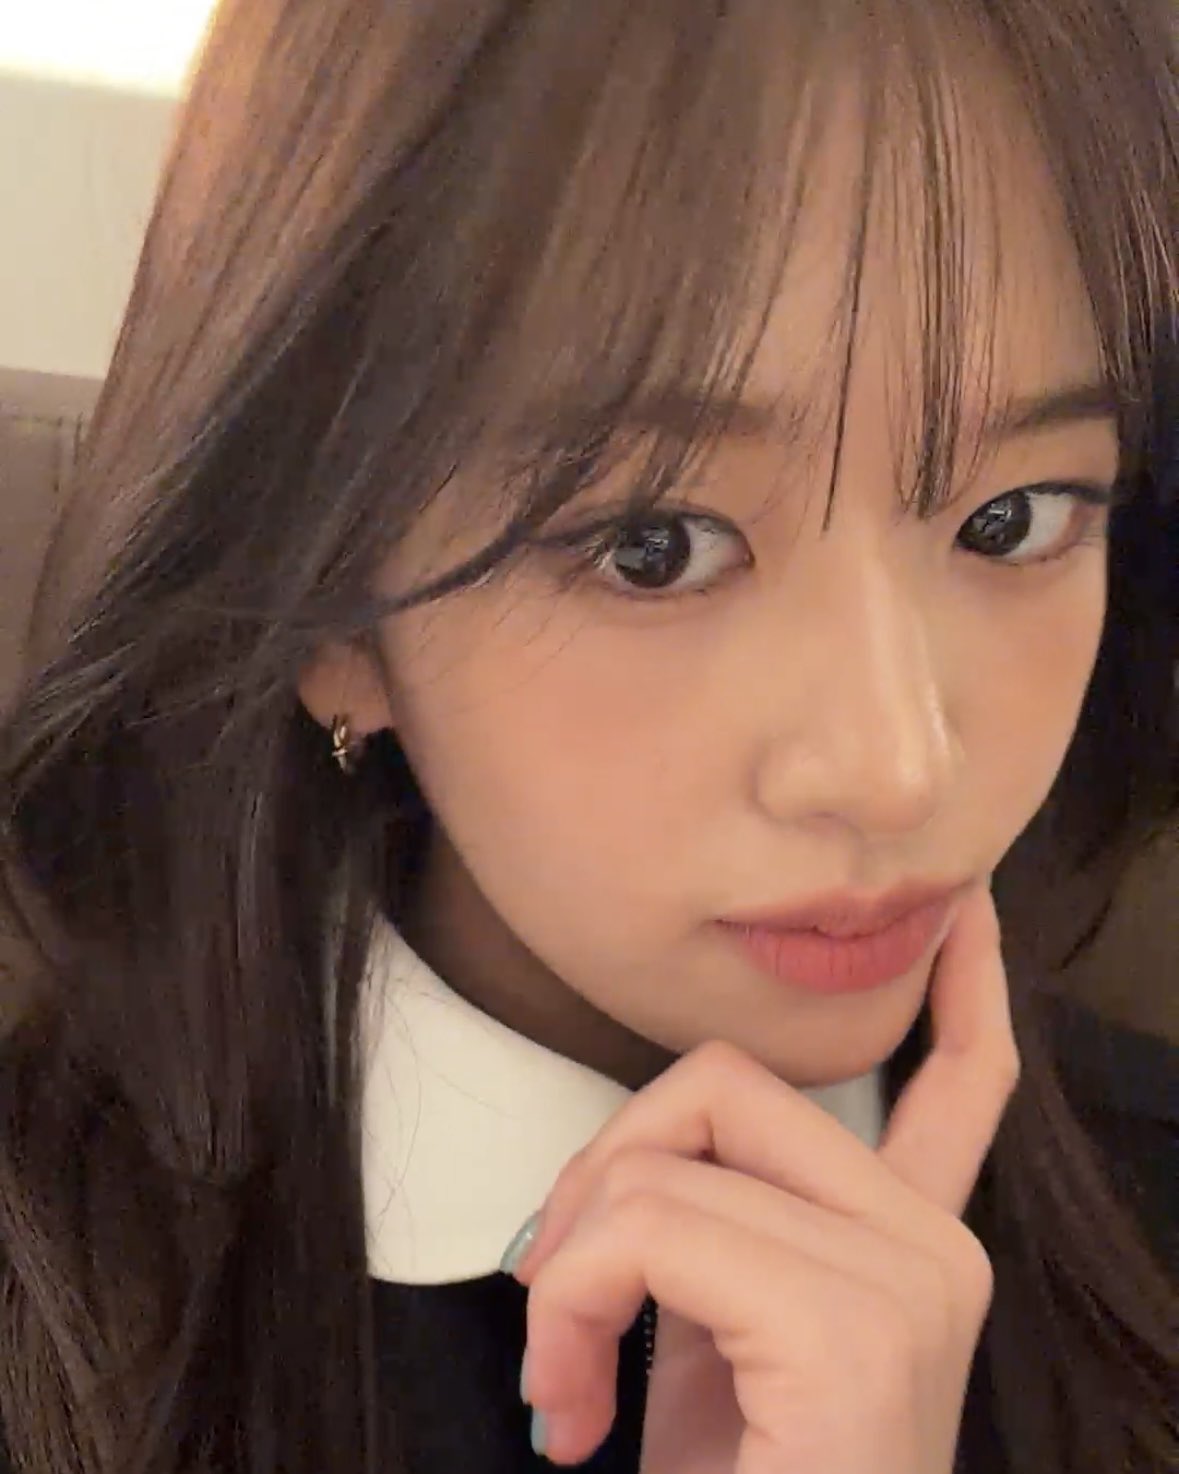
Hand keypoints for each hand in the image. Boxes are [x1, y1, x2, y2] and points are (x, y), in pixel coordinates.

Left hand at [508, 885, 1019, 1472]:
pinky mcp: (856, 1333)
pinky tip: (579, 1416)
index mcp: (909, 1245)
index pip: (961, 1085)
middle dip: (603, 1168)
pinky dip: (576, 1303)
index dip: (968, 988)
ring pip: (670, 1154)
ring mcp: (908, 1283)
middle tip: (559, 1303)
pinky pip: (658, 1226)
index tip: (966, 908)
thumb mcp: (718, 1356)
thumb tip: (628, 1175)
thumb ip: (718, 1246)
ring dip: (571, 1264)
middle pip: (728, 1082)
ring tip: (567, 1386)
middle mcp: (932, 1247)